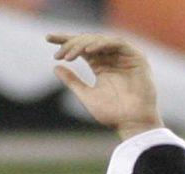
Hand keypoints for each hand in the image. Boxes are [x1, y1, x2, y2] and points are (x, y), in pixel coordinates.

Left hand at [47, 33, 163, 139]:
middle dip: (71, 43)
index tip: (47, 38)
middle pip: (88, 41)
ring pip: (100, 40)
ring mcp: (124, 57)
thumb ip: (72, 81)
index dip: (65, 40)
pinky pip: (117, 43)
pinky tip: (88, 52)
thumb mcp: (86, 96)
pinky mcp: (136, 57)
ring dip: (84, 44)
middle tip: (60, 54)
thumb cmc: (113, 114)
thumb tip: (55, 66)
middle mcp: (112, 58)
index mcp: (101, 66)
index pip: (81, 47)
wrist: (133, 123)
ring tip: (70, 55)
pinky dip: (102, 44)